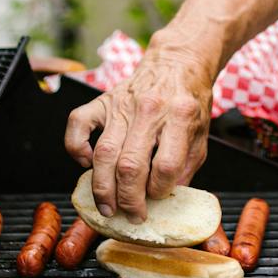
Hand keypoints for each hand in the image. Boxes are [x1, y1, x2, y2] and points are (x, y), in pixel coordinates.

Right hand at [63, 41, 216, 222]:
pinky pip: (78, 124)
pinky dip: (76, 148)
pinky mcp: (103, 100)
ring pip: (104, 153)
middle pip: (130, 165)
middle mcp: (149, 109)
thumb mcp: (201, 135)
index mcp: (180, 116)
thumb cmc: (189, 102)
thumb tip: (165, 200)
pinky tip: (86, 164)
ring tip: (107, 206)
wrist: (177, 62)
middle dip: (128, 199)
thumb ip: (185, 167)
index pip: (165, 165)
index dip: (159, 190)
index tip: (157, 198)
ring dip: (102, 187)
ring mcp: (123, 104)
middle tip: (130, 215)